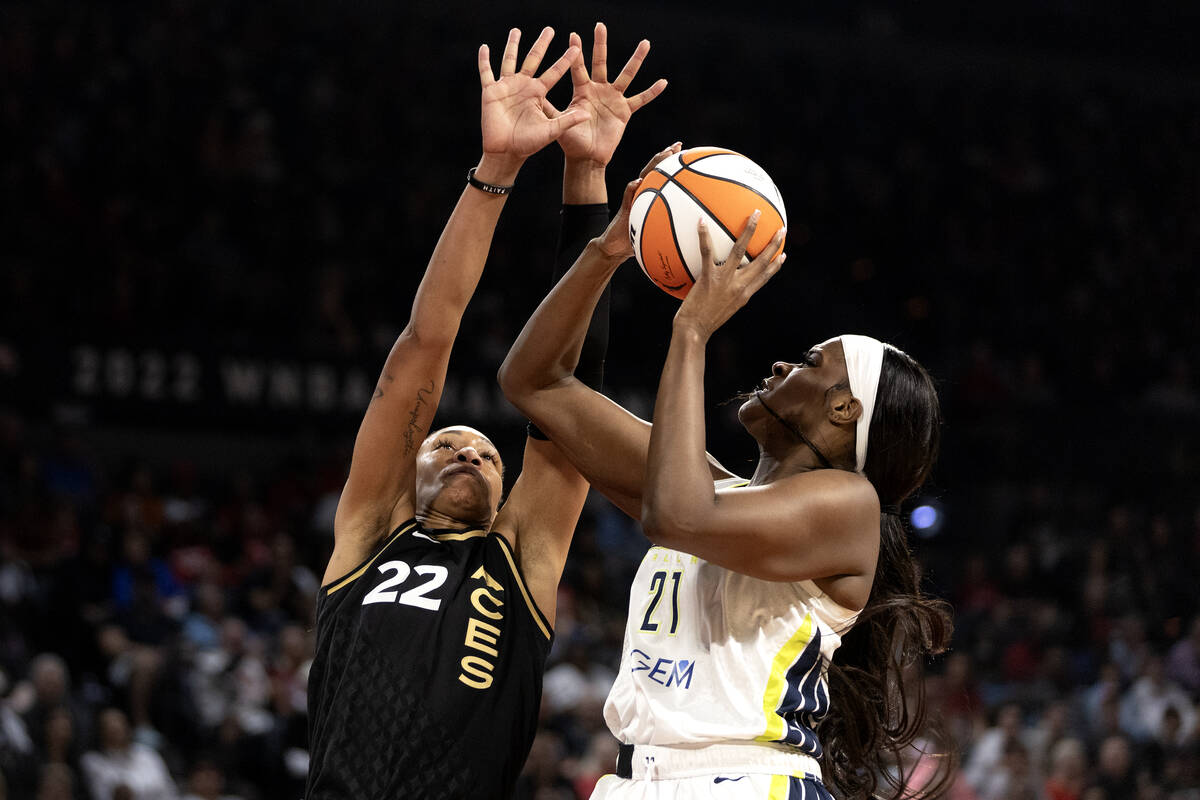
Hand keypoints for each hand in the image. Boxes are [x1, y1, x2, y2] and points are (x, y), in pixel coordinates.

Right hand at [478, 28, 588, 163]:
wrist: (506, 152)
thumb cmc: (528, 144)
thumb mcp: (551, 131)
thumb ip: (568, 120)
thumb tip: (588, 114)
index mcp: (538, 93)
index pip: (555, 72)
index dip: (565, 60)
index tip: (577, 47)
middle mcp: (524, 86)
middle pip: (534, 59)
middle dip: (541, 44)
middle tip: (550, 30)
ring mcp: (507, 87)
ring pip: (509, 60)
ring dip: (512, 46)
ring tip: (516, 31)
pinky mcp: (491, 92)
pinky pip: (486, 73)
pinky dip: (484, 60)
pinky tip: (484, 47)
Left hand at [548, 23, 667, 166]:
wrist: (587, 157)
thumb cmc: (570, 142)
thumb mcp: (557, 123)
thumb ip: (548, 109)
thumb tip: (532, 96)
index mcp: (581, 91)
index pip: (578, 68)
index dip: (576, 53)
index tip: (573, 35)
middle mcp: (598, 90)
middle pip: (601, 62)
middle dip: (600, 44)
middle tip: (600, 26)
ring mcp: (613, 98)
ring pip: (626, 75)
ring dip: (636, 60)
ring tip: (645, 43)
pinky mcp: (624, 110)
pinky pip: (640, 99)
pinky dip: (651, 92)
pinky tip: (663, 82)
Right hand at [596, 142, 681, 258]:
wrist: (616, 247)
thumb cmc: (637, 242)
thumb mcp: (658, 234)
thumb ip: (673, 228)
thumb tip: (694, 228)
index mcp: (652, 197)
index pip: (663, 175)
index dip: (673, 163)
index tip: (686, 152)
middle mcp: (643, 194)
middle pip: (654, 170)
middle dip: (665, 155)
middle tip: (678, 145)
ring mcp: (633, 199)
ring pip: (643, 177)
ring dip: (652, 165)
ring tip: (663, 154)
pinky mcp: (624, 207)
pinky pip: (627, 195)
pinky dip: (632, 188)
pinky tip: (637, 182)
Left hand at [674, 212, 786, 337]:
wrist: (694, 331)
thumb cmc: (704, 322)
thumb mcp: (723, 309)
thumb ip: (729, 296)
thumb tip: (726, 286)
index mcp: (744, 294)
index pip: (765, 277)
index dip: (776, 265)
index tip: (784, 254)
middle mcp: (739, 286)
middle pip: (761, 261)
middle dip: (773, 244)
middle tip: (781, 230)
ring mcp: (725, 280)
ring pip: (740, 250)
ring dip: (750, 230)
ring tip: (755, 214)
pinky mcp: (709, 277)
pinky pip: (707, 252)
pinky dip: (704, 235)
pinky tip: (701, 221)